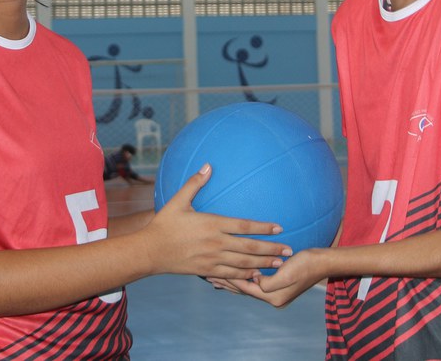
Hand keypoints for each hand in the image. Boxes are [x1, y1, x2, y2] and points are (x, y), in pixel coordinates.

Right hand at [142, 164, 291, 278]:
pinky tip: (257, 275)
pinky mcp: (207, 271)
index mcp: (211, 224)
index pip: (244, 226)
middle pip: (249, 248)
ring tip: (280, 264)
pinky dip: (246, 275)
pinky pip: (231, 275)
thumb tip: (207, 165)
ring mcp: (212, 259)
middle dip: (271, 250)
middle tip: (289, 250)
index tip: (279, 228)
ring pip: (244, 263)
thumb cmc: (164, 224)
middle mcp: (215, 243)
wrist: (150, 251)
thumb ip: (194, 183)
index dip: (263, 227)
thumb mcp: (177, 201)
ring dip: (263, 264)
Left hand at [207, 249, 325, 307]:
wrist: (323, 262)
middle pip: (243, 290)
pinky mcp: (276, 284)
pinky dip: (242, 278)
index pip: (244, 288)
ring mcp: (274, 292)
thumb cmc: (306, 264)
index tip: (211, 272)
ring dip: (231, 280)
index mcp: (273, 297)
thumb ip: (268, 282)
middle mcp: (272, 297)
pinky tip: (235, 273)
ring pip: (246, 286)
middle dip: (225, 281)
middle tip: (206, 275)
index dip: (228, 279)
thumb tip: (254, 281)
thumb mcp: (287, 274)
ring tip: (214, 277)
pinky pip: (253, 282)